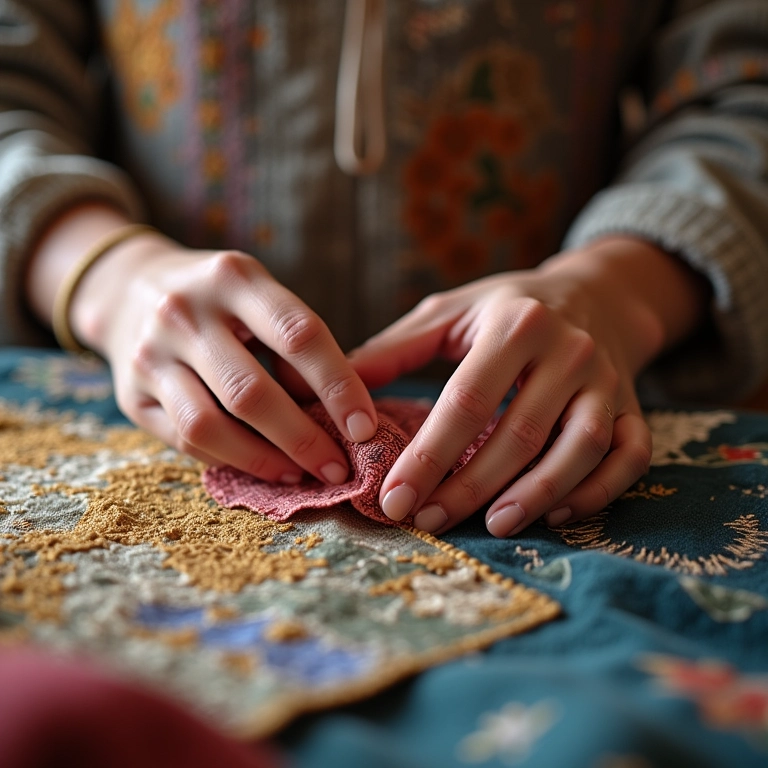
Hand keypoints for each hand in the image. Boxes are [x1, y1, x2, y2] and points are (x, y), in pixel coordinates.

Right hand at [68, 230, 377, 483]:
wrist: (127, 289)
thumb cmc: (218, 299)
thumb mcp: (257, 295)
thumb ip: (296, 341)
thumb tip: (339, 409)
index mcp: (233, 277)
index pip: (298, 335)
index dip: (338, 386)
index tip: (364, 427)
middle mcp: (184, 312)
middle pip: (251, 391)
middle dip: (303, 439)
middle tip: (338, 468)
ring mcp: (149, 354)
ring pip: (208, 425)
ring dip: (263, 460)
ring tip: (300, 475)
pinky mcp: (130, 395)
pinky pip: (184, 440)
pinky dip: (230, 460)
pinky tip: (262, 467)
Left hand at [350, 237, 709, 536]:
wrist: (595, 293)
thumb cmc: (508, 307)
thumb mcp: (449, 311)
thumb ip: (395, 349)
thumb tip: (336, 392)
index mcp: (516, 324)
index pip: (467, 401)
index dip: (428, 456)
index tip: (393, 498)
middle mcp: (569, 352)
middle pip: (520, 433)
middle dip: (469, 486)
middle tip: (428, 520)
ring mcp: (608, 382)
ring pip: (581, 449)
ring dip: (537, 495)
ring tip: (491, 526)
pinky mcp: (634, 406)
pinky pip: (630, 456)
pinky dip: (598, 491)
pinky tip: (557, 514)